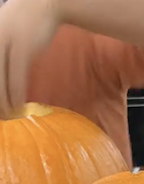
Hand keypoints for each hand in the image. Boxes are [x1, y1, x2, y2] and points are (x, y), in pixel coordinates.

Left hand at [0, 0, 59, 118]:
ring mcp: (5, 44)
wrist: (44, 3)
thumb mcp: (6, 33)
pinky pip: (16, 77)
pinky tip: (17, 106)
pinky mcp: (22, 49)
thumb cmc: (26, 20)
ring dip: (3, 102)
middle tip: (0, 116)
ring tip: (8, 116)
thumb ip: (2, 50)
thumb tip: (4, 72)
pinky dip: (16, 94)